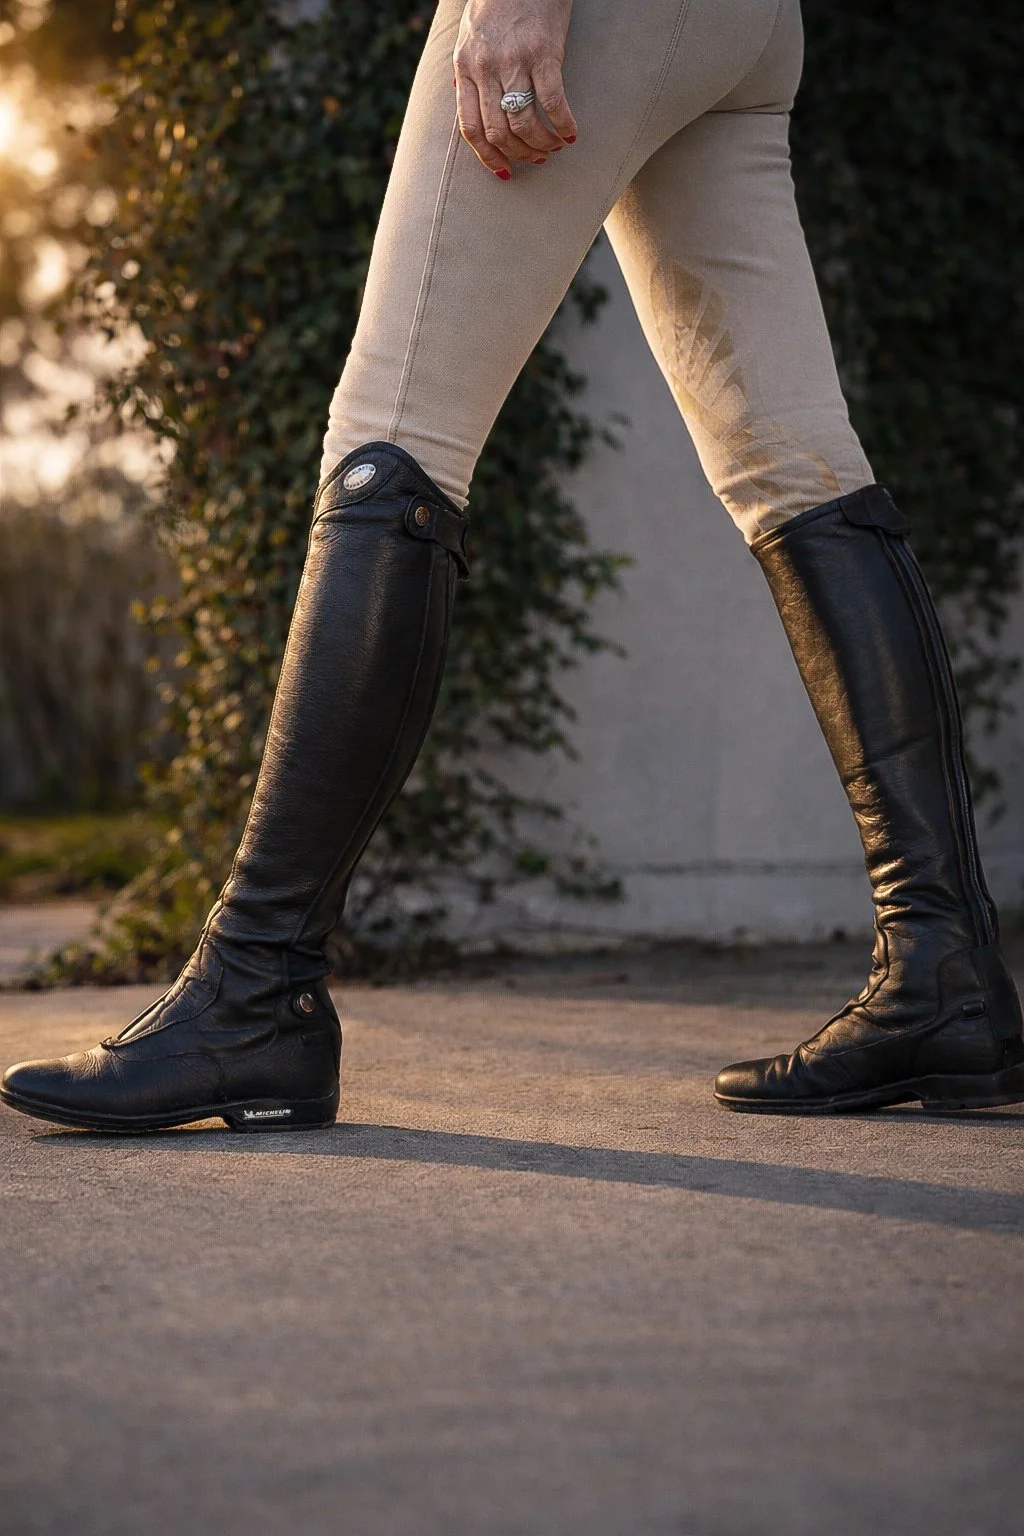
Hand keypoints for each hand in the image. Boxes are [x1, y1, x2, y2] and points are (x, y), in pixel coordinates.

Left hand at [454, 0, 576, 178]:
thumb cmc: (501, 1)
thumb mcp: (471, 34)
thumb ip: (468, 68)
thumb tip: (464, 97)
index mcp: (465, 67)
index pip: (470, 127)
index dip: (487, 157)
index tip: (504, 171)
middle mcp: (485, 68)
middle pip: (498, 132)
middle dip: (519, 154)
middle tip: (537, 158)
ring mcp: (513, 61)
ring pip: (523, 123)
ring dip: (542, 144)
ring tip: (556, 146)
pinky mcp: (543, 53)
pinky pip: (552, 103)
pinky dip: (563, 125)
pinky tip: (571, 132)